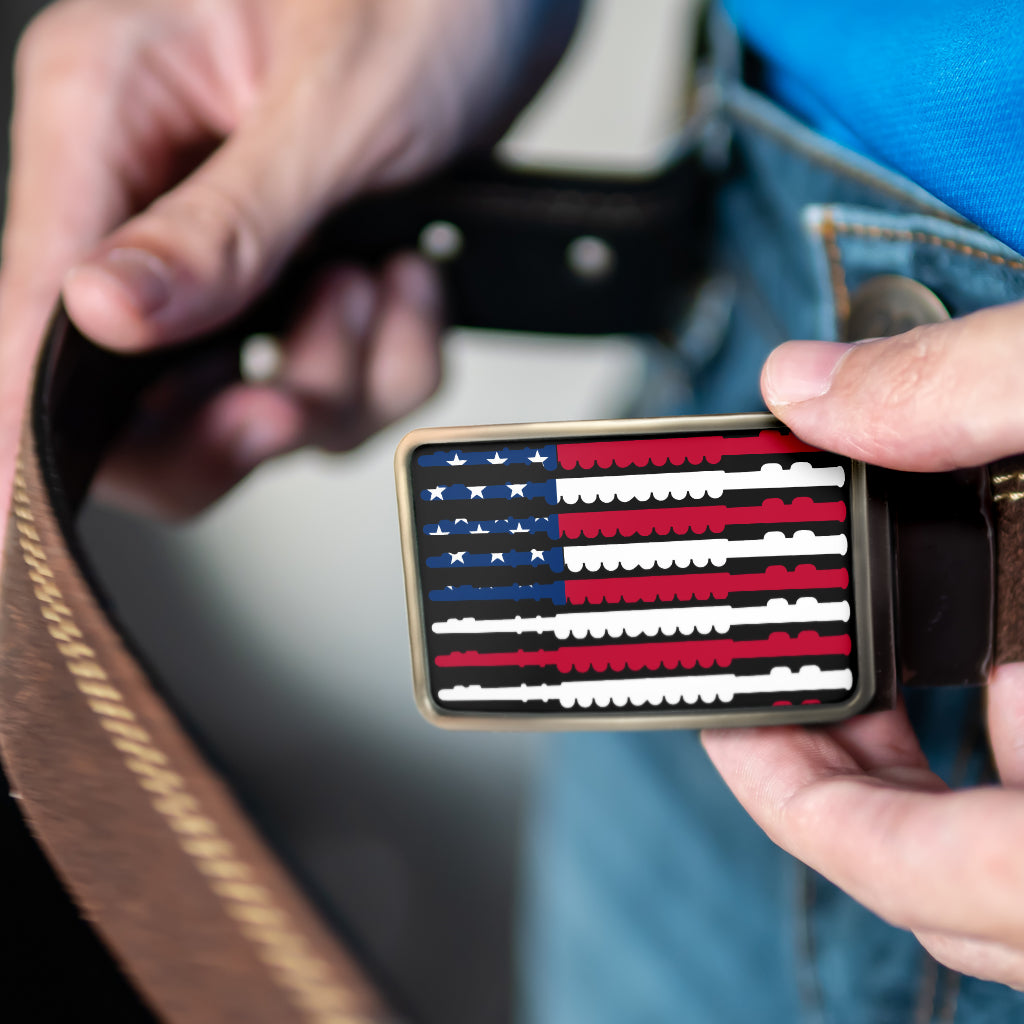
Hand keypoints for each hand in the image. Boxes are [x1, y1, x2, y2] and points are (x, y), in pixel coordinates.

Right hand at [0, 0, 577, 515]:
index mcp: (110, 114)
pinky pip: (339, 382)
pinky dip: (393, 360)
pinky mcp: (300, 281)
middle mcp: (154, 192)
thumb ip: (224, 224)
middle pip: (140, 395)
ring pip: (256, 402)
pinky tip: (411, 283)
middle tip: (298, 400)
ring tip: (382, 283)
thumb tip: (102, 316)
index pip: (32, 301)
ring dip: (342, 376)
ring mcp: (231, 249)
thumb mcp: (334, 104)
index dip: (26, 421)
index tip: (17, 515)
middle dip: (241, 418)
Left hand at [703, 302, 1023, 988]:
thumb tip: (812, 383)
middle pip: (947, 873)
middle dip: (845, 771)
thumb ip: (972, 392)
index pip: (927, 873)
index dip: (800, 805)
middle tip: (769, 681)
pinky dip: (995, 742)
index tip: (719, 722)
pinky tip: (983, 656)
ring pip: (1002, 851)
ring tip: (851, 664)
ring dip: (918, 760)